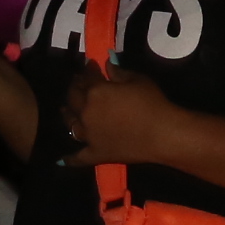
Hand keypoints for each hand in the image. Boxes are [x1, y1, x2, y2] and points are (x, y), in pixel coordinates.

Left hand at [58, 58, 177, 167]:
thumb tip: (107, 64)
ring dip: (66, 115)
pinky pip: (78, 157)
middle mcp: (86, 112)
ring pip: (70, 124)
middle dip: (74, 89)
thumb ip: (118, 72)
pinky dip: (69, 159)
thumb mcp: (137, 80)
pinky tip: (61, 160)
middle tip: (76, 84)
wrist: (162, 133)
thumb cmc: (152, 103)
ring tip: (65, 110)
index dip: (88, 70)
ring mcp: (88, 135)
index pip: (87, 77)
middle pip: (73, 98)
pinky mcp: (95, 153)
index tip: (90, 65)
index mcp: (95, 92)